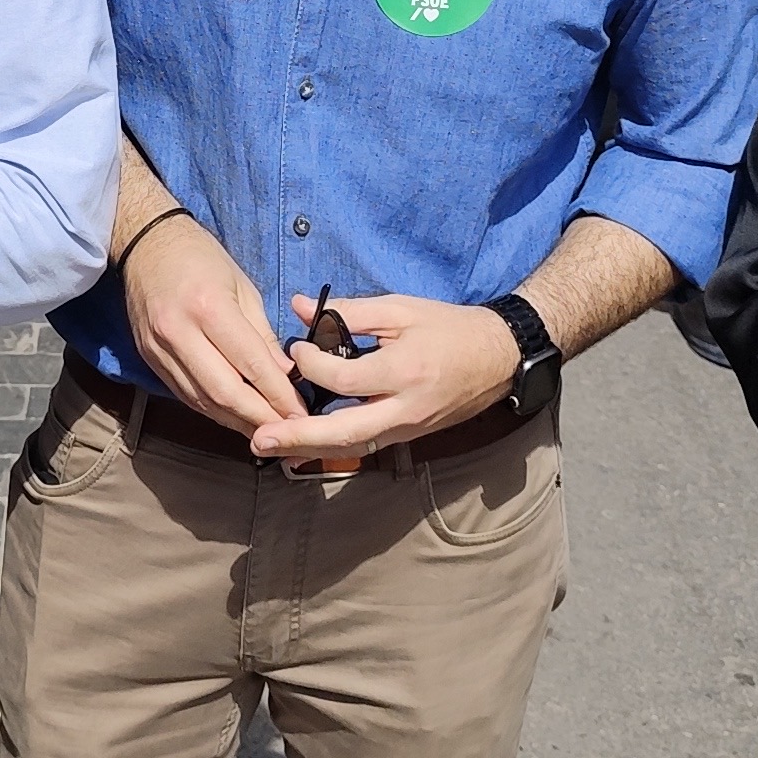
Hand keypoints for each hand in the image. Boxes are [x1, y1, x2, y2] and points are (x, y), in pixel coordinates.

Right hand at [120, 210, 301, 433]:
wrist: (145, 244)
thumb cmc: (200, 258)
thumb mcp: (243, 286)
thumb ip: (263, 335)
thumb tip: (286, 375)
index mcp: (209, 306)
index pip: (250, 363)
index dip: (278, 394)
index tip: (302, 412)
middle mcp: (179, 332)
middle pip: (224, 392)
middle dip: (260, 417)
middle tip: (289, 430)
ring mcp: (159, 349)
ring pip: (203, 401)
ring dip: (237, 422)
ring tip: (267, 431)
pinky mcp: (149, 360)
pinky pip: (185, 396)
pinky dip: (213, 411)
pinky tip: (235, 417)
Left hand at [254, 291, 518, 458]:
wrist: (498, 359)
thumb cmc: (449, 328)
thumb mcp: (401, 309)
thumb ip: (348, 310)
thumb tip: (297, 306)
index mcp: (404, 371)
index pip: (345, 378)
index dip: (312, 364)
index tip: (295, 348)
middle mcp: (404, 409)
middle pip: (345, 432)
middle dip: (298, 437)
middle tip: (258, 438)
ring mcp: (407, 429)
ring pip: (352, 447)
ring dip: (308, 450)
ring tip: (269, 447)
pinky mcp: (407, 437)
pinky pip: (364, 445)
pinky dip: (331, 447)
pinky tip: (301, 447)